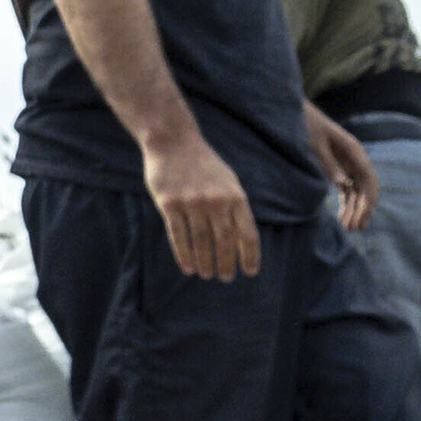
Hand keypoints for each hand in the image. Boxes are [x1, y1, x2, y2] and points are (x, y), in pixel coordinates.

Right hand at [141, 131, 261, 283]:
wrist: (173, 141)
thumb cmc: (203, 164)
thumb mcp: (228, 181)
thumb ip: (236, 207)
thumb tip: (244, 239)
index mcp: (235, 196)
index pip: (248, 233)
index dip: (250, 256)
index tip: (250, 272)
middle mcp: (216, 201)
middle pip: (225, 241)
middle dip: (227, 263)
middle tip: (225, 278)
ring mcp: (192, 202)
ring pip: (202, 242)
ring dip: (205, 262)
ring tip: (206, 274)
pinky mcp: (169, 203)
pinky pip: (178, 235)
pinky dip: (184, 254)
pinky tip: (187, 267)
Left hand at [311, 110, 381, 234]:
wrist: (295, 112)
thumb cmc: (305, 123)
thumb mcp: (313, 142)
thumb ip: (328, 162)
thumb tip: (343, 184)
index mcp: (354, 150)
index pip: (368, 178)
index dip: (368, 199)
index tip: (364, 216)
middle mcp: (354, 158)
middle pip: (365, 188)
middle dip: (362, 209)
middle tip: (353, 229)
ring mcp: (347, 164)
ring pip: (357, 191)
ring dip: (354, 210)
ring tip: (349, 229)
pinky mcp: (337, 168)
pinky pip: (346, 189)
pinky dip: (346, 204)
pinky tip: (343, 218)